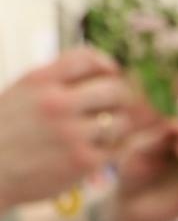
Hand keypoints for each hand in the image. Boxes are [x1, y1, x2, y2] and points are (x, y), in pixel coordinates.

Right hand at [0, 48, 156, 208]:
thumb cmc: (7, 132)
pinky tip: (100, 149)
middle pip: (115, 89)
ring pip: (122, 120)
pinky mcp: (84, 162)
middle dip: (119, 98)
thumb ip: (56, 80)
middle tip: (113, 108)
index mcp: (39, 81)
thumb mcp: (21, 93)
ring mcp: (72, 133)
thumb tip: (104, 67)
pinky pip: (119, 148)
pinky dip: (114, 148)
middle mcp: (57, 103)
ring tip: (104, 131)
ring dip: (118, 125)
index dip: (106, 66)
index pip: (88, 58)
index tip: (109, 76)